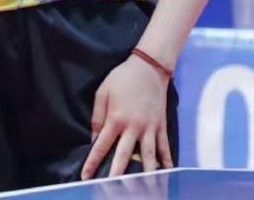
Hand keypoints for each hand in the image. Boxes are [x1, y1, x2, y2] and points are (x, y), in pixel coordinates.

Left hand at [81, 55, 173, 179]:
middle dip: (117, 175)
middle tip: (111, 189)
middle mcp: (133, 126)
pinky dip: (166, 162)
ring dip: (144, 174)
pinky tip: (167, 174)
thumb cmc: (123, 78)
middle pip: (124, 156)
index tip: (86, 176)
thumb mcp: (103, 93)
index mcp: (116, 118)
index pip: (101, 146)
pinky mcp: (161, 126)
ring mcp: (150, 128)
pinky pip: (164, 148)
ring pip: (147, 156)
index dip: (93, 162)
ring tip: (143, 188)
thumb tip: (94, 139)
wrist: (149, 67)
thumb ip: (97, 117)